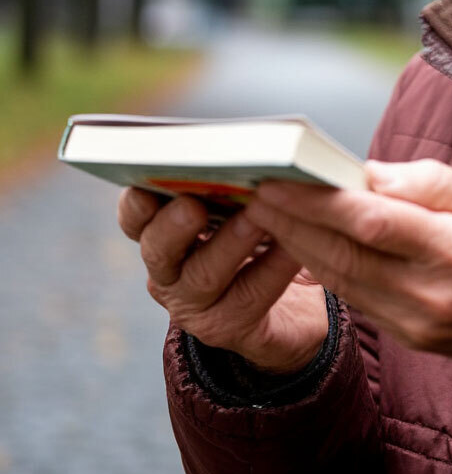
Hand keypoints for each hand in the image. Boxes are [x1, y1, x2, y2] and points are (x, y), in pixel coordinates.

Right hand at [117, 187, 328, 373]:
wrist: (294, 305)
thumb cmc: (263, 238)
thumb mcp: (242, 206)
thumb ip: (231, 181)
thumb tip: (248, 146)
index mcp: (163, 232)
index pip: (136, 215)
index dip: (136, 202)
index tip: (145, 184)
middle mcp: (169, 271)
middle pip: (158, 248)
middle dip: (175, 223)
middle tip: (194, 204)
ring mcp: (195, 304)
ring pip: (204, 274)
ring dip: (231, 242)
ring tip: (256, 216)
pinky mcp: (230, 327)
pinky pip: (251, 294)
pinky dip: (274, 266)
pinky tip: (294, 245)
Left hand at [245, 160, 451, 377]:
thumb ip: (430, 183)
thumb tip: (369, 173)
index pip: (373, 222)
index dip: (320, 202)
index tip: (280, 178)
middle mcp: (430, 292)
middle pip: (344, 254)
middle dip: (292, 222)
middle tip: (252, 190)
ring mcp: (417, 321)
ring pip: (341, 280)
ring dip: (298, 247)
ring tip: (265, 213)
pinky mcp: (409, 336)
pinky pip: (355, 298)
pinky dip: (325, 269)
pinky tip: (303, 244)